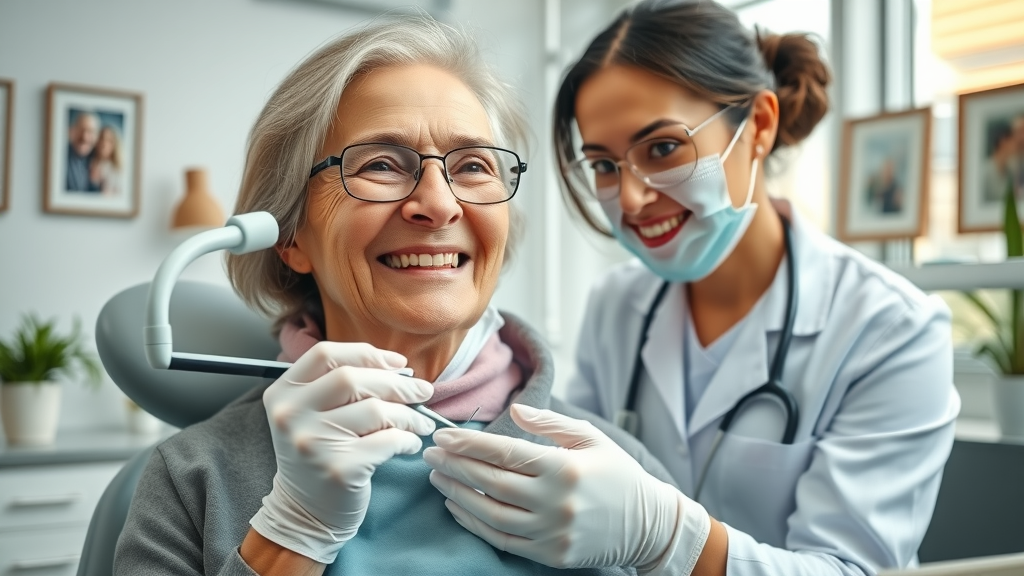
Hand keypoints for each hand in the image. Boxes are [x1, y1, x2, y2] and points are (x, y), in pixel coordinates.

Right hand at [249, 342, 435, 562]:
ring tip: (422, 422)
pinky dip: (408, 439)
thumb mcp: (311, 413)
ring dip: (409, 414)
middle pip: (353, 378)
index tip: (398, 363)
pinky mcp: (339, 469)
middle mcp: (291, 414)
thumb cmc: (319, 454)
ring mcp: (313, 442)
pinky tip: (411, 443)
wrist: (305, 513)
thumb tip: (399, 368)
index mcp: (283, 393)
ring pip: (376, 409)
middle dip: (397, 383)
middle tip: (423, 392)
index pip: (326, 354)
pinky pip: (388, 441)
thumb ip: (340, 385)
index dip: (367, 353)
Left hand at [422, 404, 680, 569]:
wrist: (648, 524)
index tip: (443, 437)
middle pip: (492, 482)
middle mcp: (555, 501)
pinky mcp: (551, 554)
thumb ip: (549, 422)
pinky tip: (458, 507)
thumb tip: (513, 409)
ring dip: (459, 495)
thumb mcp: (590, 437)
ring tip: (438, 479)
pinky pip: (502, 540)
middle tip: (431, 455)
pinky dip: (475, 524)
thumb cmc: (616, 474)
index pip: (506, 452)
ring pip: (492, 514)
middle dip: (456, 466)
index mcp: (565, 466)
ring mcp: (552, 531)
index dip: (470, 444)